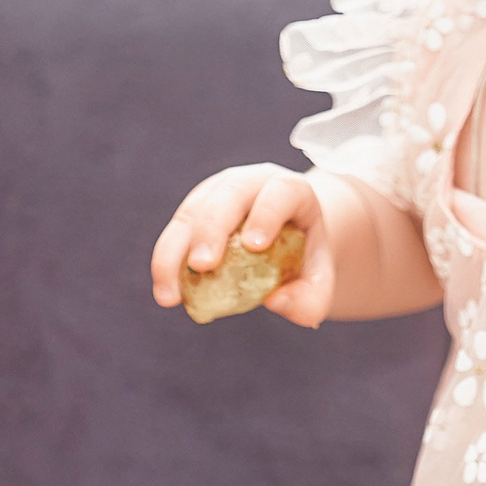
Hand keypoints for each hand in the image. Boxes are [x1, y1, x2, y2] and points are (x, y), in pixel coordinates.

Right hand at [148, 164, 334, 326]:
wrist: (289, 239)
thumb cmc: (304, 258)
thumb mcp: (319, 280)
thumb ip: (312, 297)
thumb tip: (277, 302)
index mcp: (291, 191)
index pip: (280, 192)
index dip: (267, 214)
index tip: (254, 246)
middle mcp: (252, 183)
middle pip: (229, 194)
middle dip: (211, 229)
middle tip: (202, 266)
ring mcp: (218, 192)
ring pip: (192, 212)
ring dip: (175, 252)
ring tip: (170, 294)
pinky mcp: (195, 209)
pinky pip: (176, 232)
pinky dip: (167, 261)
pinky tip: (166, 292)